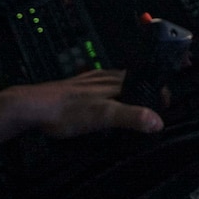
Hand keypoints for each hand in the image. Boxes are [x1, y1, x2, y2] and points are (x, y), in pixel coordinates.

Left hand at [0, 69, 163, 147]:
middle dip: (144, 98)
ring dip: (127, 100)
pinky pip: (101, 92)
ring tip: (130, 119)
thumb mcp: (104, 115)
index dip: (159, 95)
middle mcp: (106, 77)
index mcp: (116, 80)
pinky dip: (110, 102)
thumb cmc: (68, 111)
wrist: (34, 108)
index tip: (165, 111)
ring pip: (118, 88)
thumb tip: (159, 122)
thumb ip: (132, 116)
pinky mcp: (78, 89)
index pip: (148, 81)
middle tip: (149, 120)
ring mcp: (91, 82)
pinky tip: (104, 114)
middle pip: (134, 84)